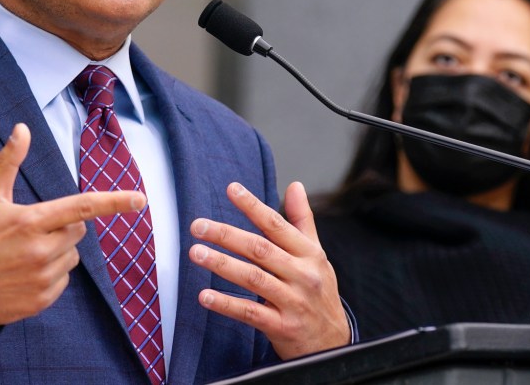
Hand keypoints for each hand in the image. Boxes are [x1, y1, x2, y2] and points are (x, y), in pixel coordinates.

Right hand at [0, 123, 144, 325]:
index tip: (140, 199)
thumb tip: (22, 128)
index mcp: (31, 221)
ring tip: (23, 254)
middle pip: (78, 231)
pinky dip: (50, 276)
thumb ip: (9, 162)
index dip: (114, 202)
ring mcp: (42, 279)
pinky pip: (62, 282)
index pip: (82, 208)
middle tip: (32, 231)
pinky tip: (23, 274)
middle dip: (63, 227)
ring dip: (57, 253)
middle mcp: (41, 251)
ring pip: (71, 258)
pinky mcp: (40, 301)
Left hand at [189, 181, 350, 358]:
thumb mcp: (316, 255)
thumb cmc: (319, 292)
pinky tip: (205, 296)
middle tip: (198, 225)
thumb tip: (295, 185)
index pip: (277, 225)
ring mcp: (293, 302)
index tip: (231, 189)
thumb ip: (302, 220)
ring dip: (222, 264)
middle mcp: (302, 275)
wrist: (333, 343)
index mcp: (309, 254)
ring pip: (253, 278)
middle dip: (227, 235)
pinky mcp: (283, 327)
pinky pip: (250, 313)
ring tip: (196, 252)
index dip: (254, 206)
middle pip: (260, 249)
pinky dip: (227, 304)